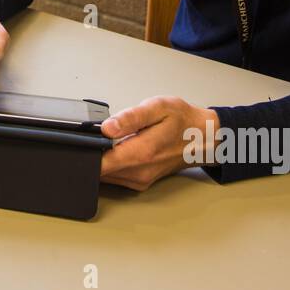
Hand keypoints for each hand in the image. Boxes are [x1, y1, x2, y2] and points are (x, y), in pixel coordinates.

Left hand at [99, 97, 218, 190]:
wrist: (203, 139)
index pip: (99, 163)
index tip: (85, 140)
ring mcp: (140, 180)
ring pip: (105, 176)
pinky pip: (115, 178)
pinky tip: (120, 150)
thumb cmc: (182, 121)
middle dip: (93, 155)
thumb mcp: (157, 108)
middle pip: (99, 171)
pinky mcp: (140, 182)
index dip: (87, 152)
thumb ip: (130, 118)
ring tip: (113, 141)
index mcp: (141, 153)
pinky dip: (111, 165)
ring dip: (103, 160)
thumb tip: (106, 127)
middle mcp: (139, 172)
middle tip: (101, 135)